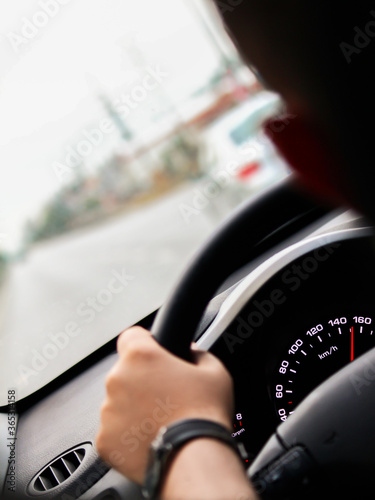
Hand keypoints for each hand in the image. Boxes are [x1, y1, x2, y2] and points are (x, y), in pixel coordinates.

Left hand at [96, 326, 233, 483]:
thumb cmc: (204, 414)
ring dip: (133, 407)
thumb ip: (196, 353)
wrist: (195, 459)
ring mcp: (108, 411)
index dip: (145, 344)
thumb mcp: (213, 370)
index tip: (153, 354)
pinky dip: (128, 434)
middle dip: (142, 380)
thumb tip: (190, 352)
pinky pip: (114, 431)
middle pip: (125, 371)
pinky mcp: (105, 440)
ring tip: (160, 420)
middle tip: (165, 395)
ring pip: (118, 402)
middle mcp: (117, 380)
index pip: (131, 336)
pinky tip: (150, 438)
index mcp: (140, 356)